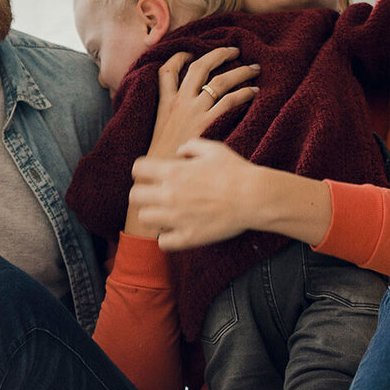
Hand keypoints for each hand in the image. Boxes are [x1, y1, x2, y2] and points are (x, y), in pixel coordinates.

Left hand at [130, 139, 267, 249]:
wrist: (254, 197)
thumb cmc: (236, 171)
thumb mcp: (214, 149)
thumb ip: (191, 146)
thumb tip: (179, 152)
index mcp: (173, 171)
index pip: (138, 169)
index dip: (142, 171)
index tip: (151, 175)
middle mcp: (169, 195)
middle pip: (134, 196)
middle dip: (142, 194)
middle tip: (156, 195)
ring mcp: (176, 218)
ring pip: (144, 219)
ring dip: (153, 215)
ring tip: (167, 213)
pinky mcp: (188, 237)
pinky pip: (162, 242)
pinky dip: (167, 238)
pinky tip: (176, 231)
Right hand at [147, 47, 258, 159]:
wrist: (162, 172)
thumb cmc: (160, 158)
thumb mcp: (157, 131)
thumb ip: (168, 118)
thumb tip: (178, 115)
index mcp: (165, 102)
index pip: (167, 70)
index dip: (179, 57)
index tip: (191, 53)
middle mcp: (180, 102)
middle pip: (199, 67)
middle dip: (218, 54)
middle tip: (234, 50)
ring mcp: (195, 111)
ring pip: (219, 81)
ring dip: (239, 71)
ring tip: (253, 68)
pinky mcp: (208, 122)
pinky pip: (230, 101)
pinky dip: (244, 93)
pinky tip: (254, 92)